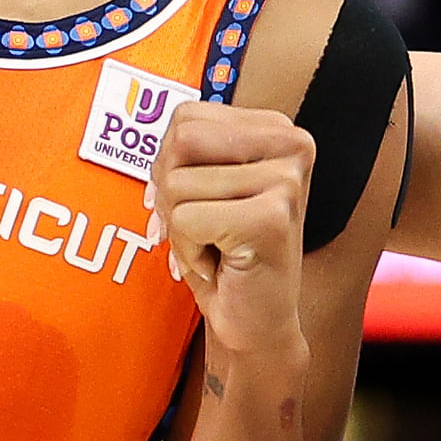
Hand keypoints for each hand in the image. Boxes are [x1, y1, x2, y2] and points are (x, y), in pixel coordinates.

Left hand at [149, 101, 314, 362]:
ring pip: (177, 183)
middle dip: (172, 192)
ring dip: (181, 228)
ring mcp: (286, 180)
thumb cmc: (227, 255)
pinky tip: (222, 263)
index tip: (197, 201)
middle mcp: (292, 145)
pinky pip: (185, 219)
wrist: (256, 323)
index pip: (187, 118)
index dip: (171, 164)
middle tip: (203, 228)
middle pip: (180, 141)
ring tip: (217, 247)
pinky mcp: (271, 217)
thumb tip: (148, 138)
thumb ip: (183, 151)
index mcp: (277, 130)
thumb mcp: (205, 187)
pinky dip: (189, 251)